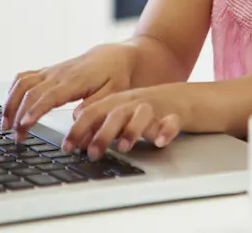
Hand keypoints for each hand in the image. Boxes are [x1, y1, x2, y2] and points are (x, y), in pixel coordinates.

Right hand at [0, 43, 137, 137]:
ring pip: (22, 83)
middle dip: (18, 114)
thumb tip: (75, 118)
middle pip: (30, 91)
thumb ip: (95, 105)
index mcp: (75, 81)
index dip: (35, 110)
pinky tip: (9, 106)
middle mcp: (59, 74)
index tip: (24, 125)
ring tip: (5, 124)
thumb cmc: (116, 76)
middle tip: (15, 136)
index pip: (50, 95)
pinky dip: (12, 91)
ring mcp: (51, 71)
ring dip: (10, 103)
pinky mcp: (47, 71)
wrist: (115, 56)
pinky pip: (24, 77)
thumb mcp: (114, 92)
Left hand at [63, 84, 187, 159]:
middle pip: (115, 114)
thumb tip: (77, 143)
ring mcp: (155, 108)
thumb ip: (101, 125)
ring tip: (124, 148)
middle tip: (92, 154)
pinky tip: (159, 142)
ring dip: (131, 130)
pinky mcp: (175, 115)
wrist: (184, 98)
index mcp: (118, 101)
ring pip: (141, 115)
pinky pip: (171, 122)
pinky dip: (165, 131)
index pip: (93, 112)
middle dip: (102, 134)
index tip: (68, 148)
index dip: (79, 129)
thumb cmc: (147, 109)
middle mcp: (134, 103)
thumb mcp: (121, 114)